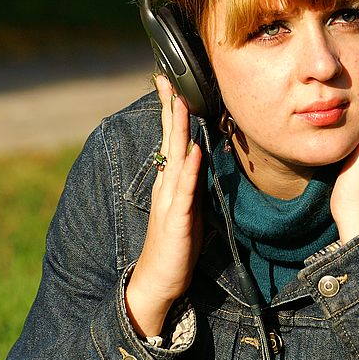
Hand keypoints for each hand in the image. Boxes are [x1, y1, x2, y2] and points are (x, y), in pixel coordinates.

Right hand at [125, 75, 202, 337]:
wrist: (158, 281)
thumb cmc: (176, 246)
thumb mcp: (189, 208)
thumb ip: (192, 183)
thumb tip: (200, 157)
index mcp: (169, 183)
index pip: (171, 140)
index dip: (172, 112)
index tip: (172, 84)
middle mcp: (166, 186)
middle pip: (169, 140)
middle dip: (170, 108)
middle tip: (168, 78)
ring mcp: (170, 201)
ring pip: (175, 158)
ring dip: (179, 129)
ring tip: (181, 102)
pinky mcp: (177, 219)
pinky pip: (185, 190)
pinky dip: (189, 169)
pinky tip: (194, 151)